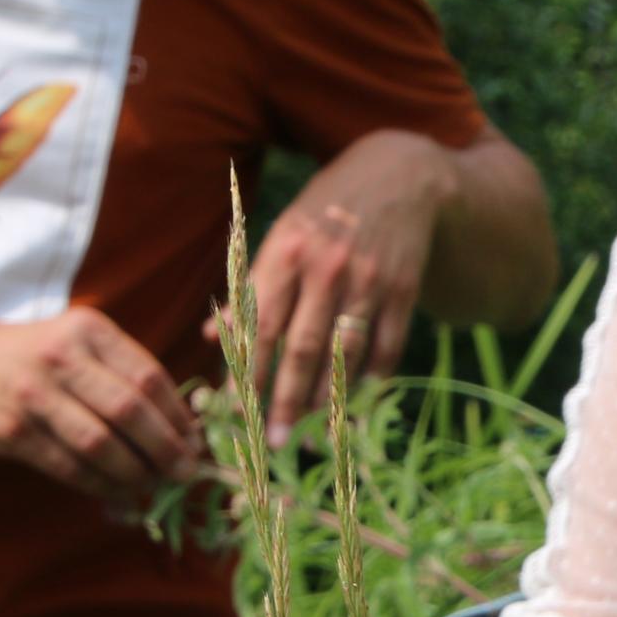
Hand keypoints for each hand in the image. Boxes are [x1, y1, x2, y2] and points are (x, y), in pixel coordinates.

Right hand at [0, 305, 200, 501]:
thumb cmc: (34, 355)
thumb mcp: (78, 341)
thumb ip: (122, 372)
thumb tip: (179, 424)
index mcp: (89, 330)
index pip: (147, 376)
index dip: (177, 415)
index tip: (194, 440)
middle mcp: (62, 358)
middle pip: (129, 411)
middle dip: (166, 448)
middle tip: (185, 471)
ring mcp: (34, 396)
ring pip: (100, 444)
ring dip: (135, 472)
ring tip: (153, 484)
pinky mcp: (12, 431)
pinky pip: (68, 466)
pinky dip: (100, 484)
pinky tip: (117, 491)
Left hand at [243, 129, 456, 440]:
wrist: (401, 175)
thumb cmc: (327, 210)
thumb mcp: (281, 233)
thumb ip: (249, 286)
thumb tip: (212, 338)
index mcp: (286, 249)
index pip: (261, 323)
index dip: (248, 371)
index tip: (236, 411)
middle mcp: (327, 265)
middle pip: (302, 346)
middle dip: (285, 399)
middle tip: (273, 442)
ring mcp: (370, 278)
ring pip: (344, 353)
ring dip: (327, 399)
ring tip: (312, 436)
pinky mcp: (404, 289)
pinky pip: (386, 346)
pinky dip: (372, 380)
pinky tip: (357, 407)